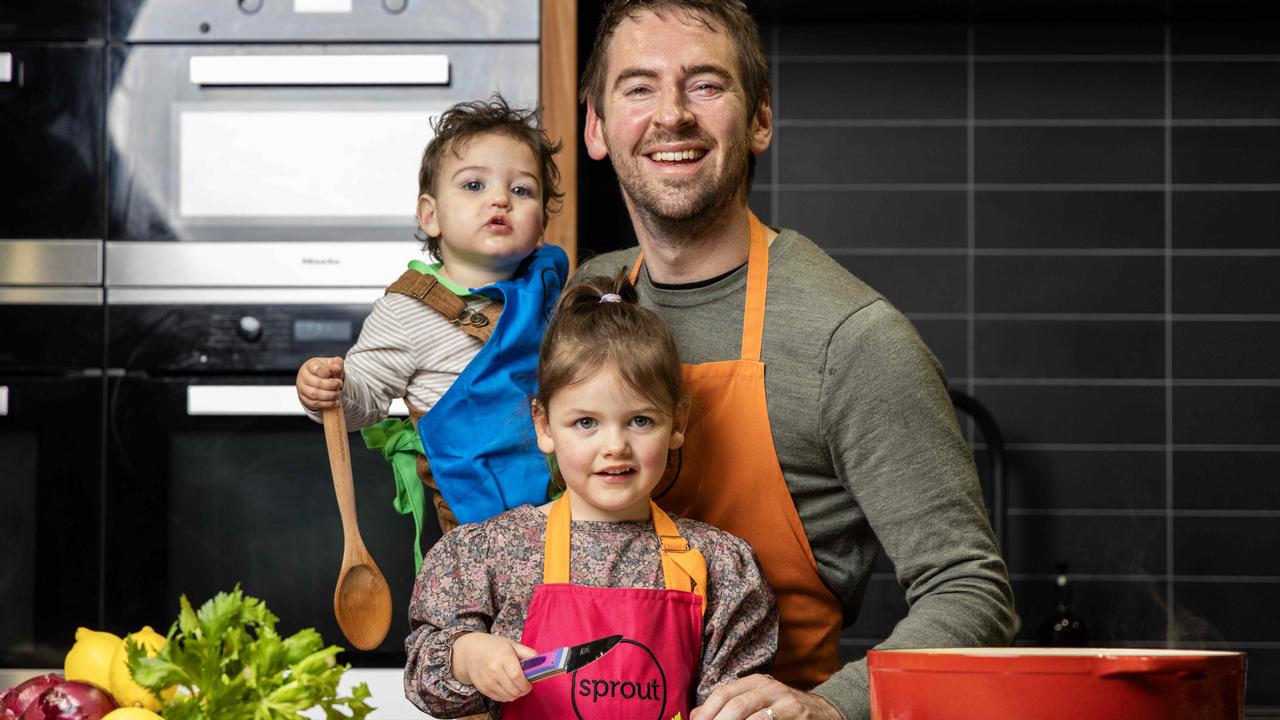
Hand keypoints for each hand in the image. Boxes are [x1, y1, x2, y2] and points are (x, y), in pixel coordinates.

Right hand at [296, 356, 343, 410]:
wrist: (318, 380)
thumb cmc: (325, 371)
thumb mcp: (332, 364)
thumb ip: (337, 363)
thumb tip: (337, 367)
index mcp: (310, 366)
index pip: (317, 369)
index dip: (328, 372)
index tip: (338, 373)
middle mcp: (303, 377)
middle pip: (316, 383)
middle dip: (331, 385)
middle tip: (340, 384)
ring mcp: (302, 389)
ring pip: (315, 395)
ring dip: (329, 396)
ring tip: (338, 394)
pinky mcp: (304, 399)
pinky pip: (315, 404)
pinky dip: (327, 404)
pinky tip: (335, 402)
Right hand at [451, 632, 537, 702]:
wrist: (469, 652)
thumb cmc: (493, 647)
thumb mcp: (511, 644)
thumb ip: (527, 652)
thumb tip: (541, 660)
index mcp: (503, 657)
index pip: (517, 676)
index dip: (526, 683)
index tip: (530, 683)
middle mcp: (494, 670)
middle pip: (513, 689)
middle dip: (523, 690)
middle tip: (525, 686)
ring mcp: (487, 681)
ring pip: (508, 696)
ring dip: (516, 694)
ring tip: (517, 686)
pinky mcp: (483, 689)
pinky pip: (500, 699)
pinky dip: (507, 696)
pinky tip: (508, 688)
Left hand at [690, 675, 841, 719]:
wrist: (823, 713)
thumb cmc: (783, 710)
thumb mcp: (756, 701)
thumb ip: (729, 705)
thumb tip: (695, 715)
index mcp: (754, 682)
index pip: (723, 693)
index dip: (706, 711)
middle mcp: (769, 687)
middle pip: (736, 704)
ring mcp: (785, 702)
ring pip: (753, 717)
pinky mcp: (797, 715)